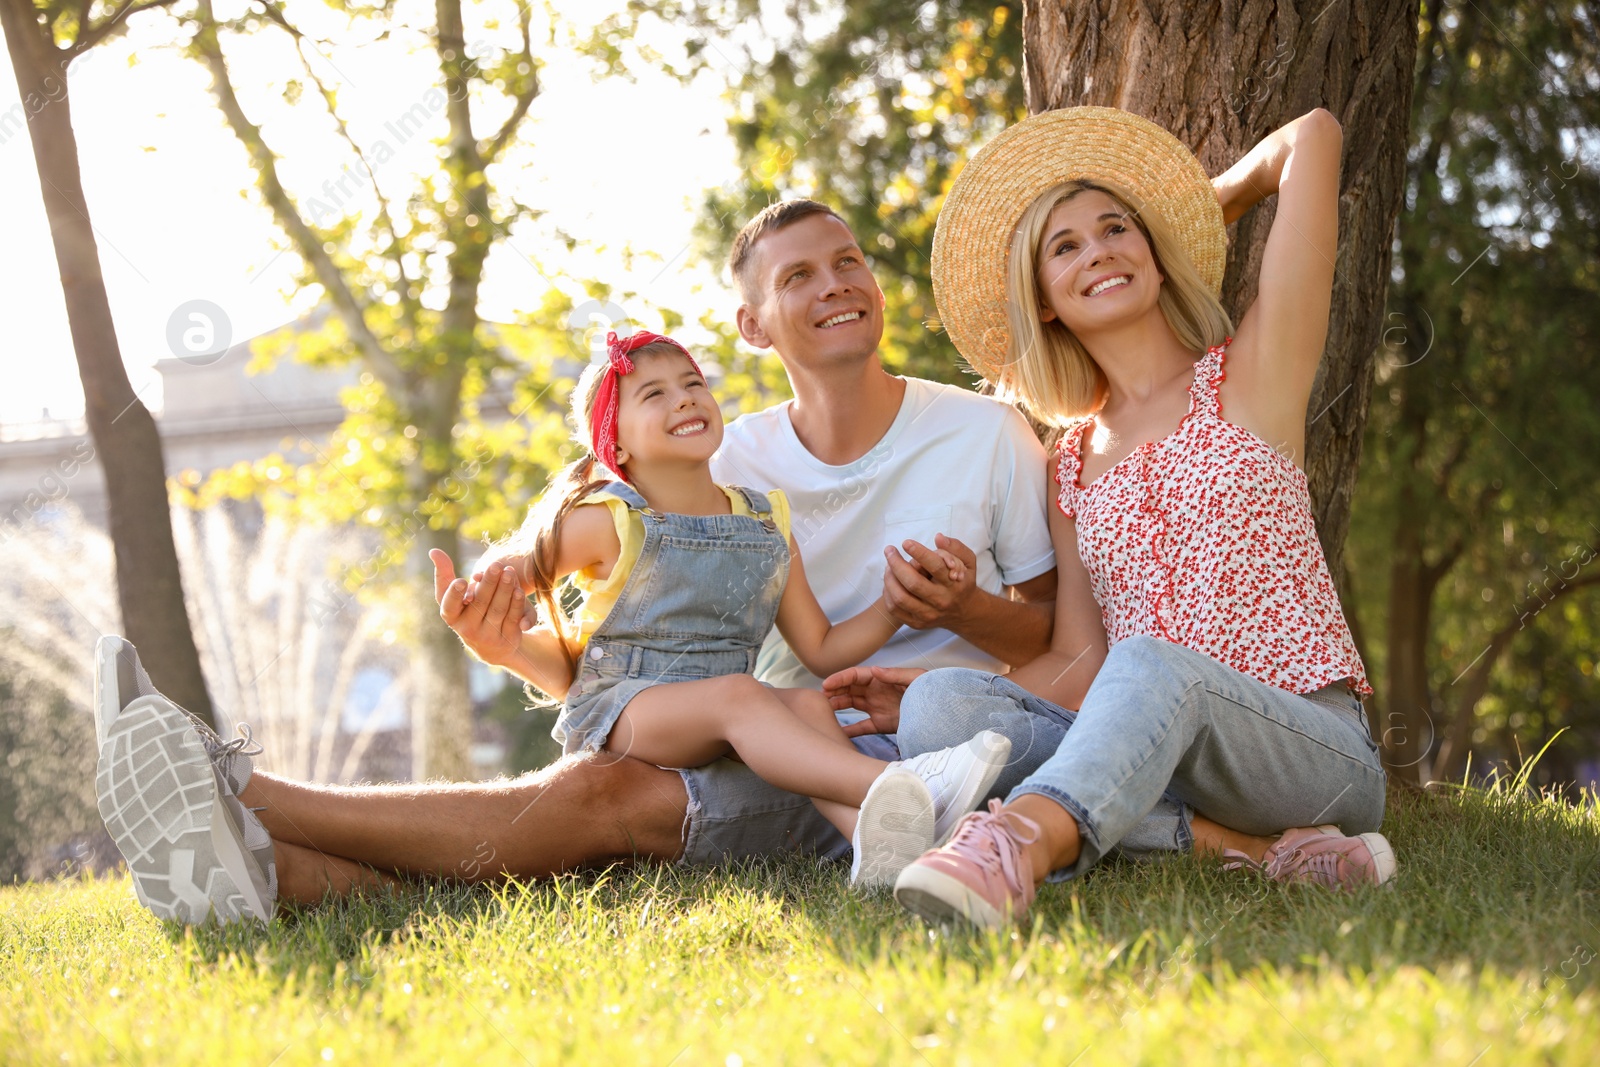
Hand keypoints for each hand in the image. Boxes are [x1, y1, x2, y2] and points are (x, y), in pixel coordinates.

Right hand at [432, 548, 526, 666]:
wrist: (489, 645)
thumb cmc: (466, 611)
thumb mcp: (453, 597)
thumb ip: (444, 574)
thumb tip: (433, 551)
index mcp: (451, 616)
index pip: (450, 606)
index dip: (455, 594)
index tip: (461, 581)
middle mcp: (467, 629)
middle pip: (480, 603)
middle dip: (489, 583)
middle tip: (496, 565)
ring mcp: (487, 636)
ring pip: (497, 609)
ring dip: (505, 589)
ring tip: (510, 571)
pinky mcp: (506, 639)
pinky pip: (512, 618)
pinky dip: (516, 604)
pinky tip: (519, 590)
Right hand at [822, 665, 925, 736]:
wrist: (941, 714)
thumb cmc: (932, 691)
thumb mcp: (916, 679)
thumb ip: (895, 674)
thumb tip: (874, 670)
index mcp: (882, 678)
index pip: (856, 675)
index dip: (840, 678)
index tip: (826, 685)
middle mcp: (877, 691)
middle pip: (849, 688)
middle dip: (834, 691)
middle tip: (820, 698)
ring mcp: (878, 707)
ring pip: (851, 705)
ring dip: (837, 706)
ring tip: (823, 711)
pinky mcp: (882, 724)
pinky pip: (861, 726)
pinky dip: (849, 730)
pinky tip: (837, 732)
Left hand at [882, 534, 978, 629]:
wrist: (964, 612)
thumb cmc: (962, 582)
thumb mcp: (968, 562)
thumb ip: (956, 547)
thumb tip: (938, 537)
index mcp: (954, 584)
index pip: (936, 567)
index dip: (919, 553)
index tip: (906, 543)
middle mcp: (941, 600)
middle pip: (913, 583)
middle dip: (897, 564)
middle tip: (889, 550)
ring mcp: (928, 614)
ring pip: (901, 598)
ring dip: (889, 578)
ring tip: (888, 565)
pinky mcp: (917, 623)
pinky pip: (895, 609)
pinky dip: (887, 593)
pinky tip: (890, 581)